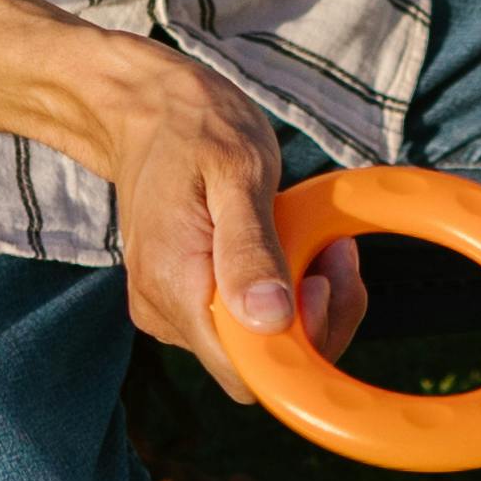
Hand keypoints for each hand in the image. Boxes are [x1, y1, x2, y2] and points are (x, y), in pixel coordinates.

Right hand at [86, 45, 366, 364]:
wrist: (146, 108)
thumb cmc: (198, 128)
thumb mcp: (237, 171)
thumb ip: (250, 249)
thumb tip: (268, 320)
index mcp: (175, 286)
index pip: (248, 372)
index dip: (300, 343)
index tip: (322, 277)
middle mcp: (164, 312)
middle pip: (257, 367)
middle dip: (312, 319)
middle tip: (335, 252)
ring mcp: (170, 310)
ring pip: (255, 346)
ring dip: (301, 304)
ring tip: (315, 240)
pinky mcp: (182, 300)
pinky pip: (243, 322)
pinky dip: (280, 294)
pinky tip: (292, 249)